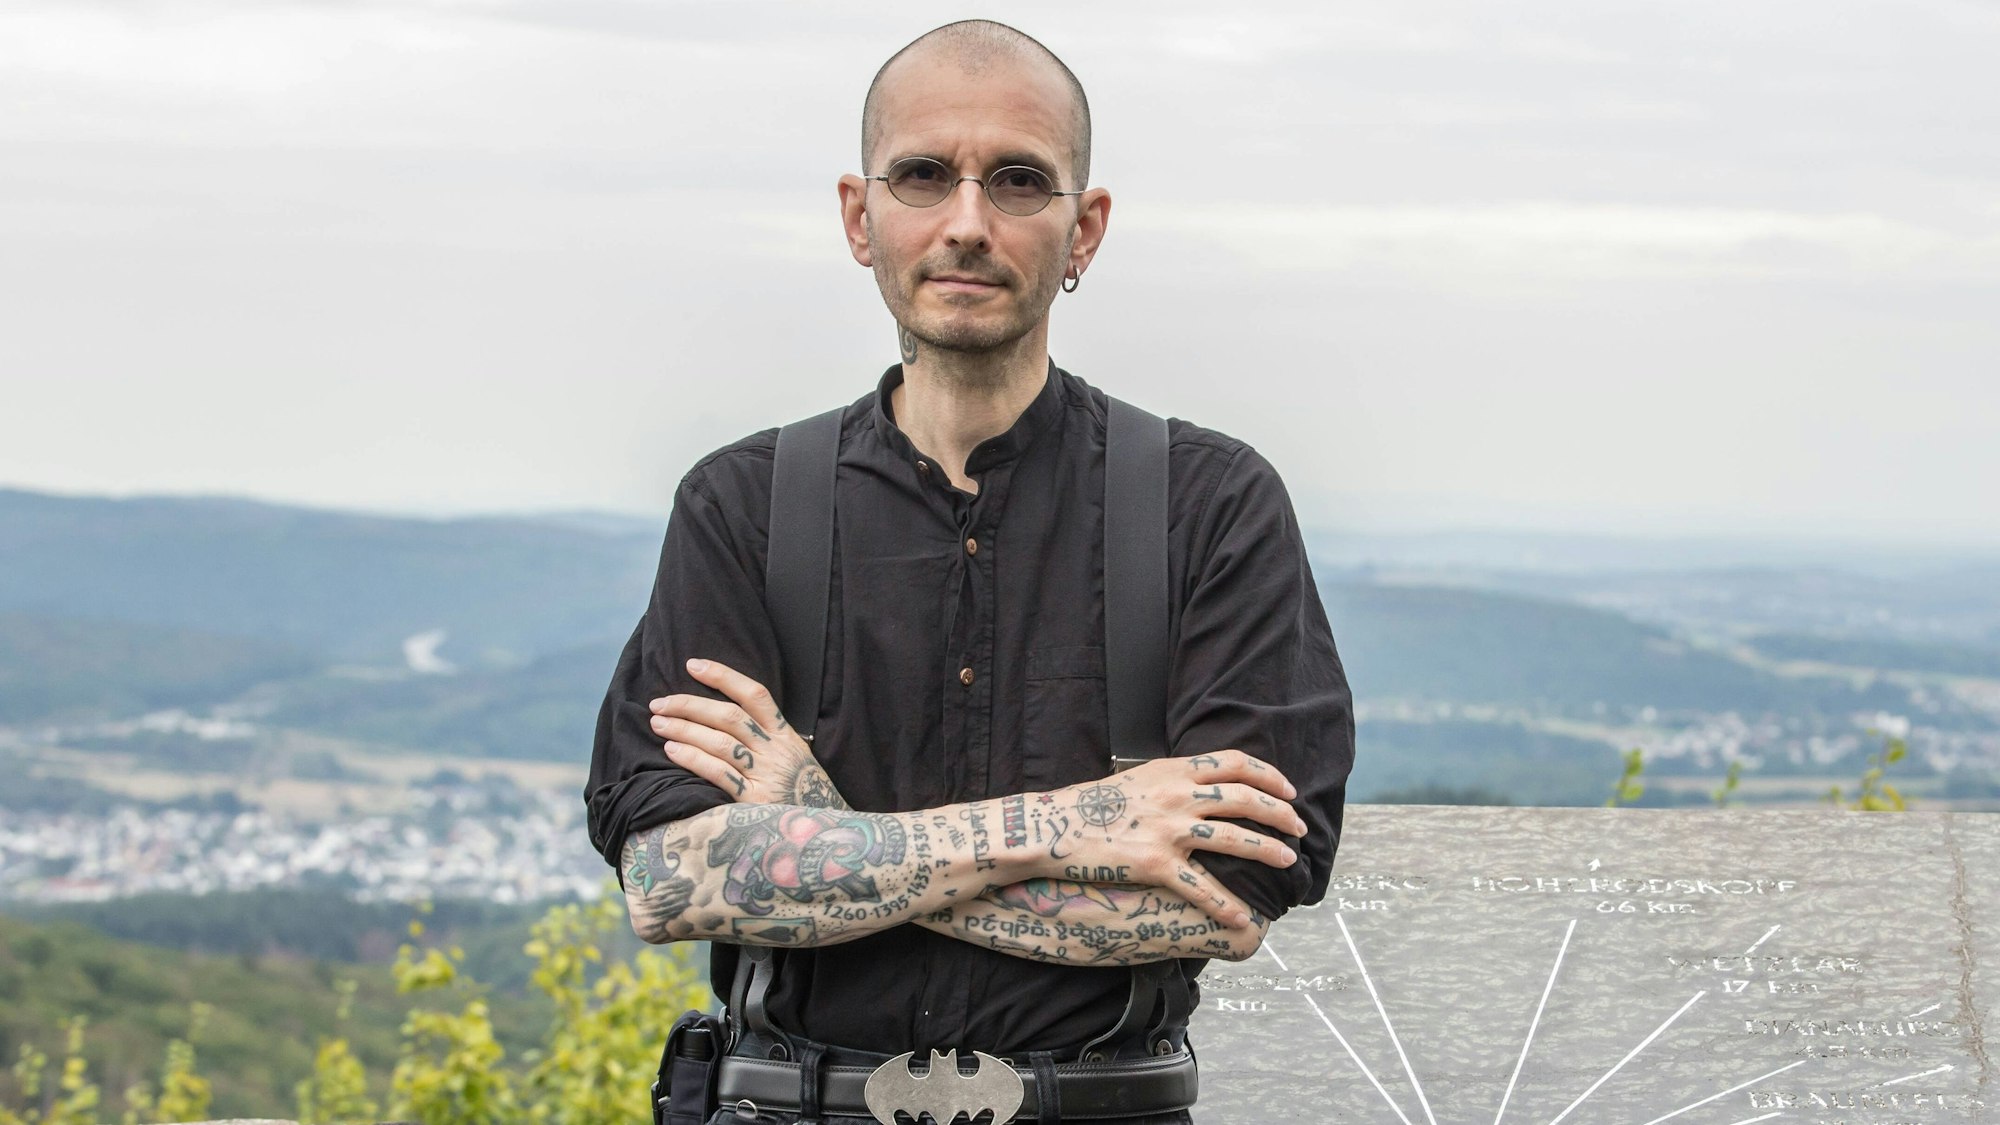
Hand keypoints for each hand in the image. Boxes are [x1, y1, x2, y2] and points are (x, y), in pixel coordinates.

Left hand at [649, 658, 849, 808]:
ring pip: (721, 742)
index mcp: (787, 736)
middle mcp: (777, 751)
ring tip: (658, 723)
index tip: (693, 665)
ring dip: (684, 729)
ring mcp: (767, 775)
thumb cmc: (803, 796)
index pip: (755, 695)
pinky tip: (672, 751)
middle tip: (659, 702)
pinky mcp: (756, 802)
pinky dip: (693, 759)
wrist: (823, 835)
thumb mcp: (795, 760)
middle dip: (690, 705)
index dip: (723, 676)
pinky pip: (719, 774)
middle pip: (730, 717)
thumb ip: (768, 741)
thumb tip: (725, 720)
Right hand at [1041, 750, 1304, 927]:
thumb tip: (1202, 784)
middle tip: (1298, 828)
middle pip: (1245, 798)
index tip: (1288, 790)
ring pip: (1235, 838)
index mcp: (1173, 770)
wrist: (1052, 827)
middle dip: (1280, 813)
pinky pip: (1201, 887)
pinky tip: (1243, 918)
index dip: (1269, 775)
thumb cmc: (1091, 805)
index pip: (1235, 762)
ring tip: (1289, 862)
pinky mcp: (1155, 864)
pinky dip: (1226, 905)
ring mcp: (1167, 830)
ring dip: (1268, 851)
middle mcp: (1176, 795)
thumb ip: (1173, 780)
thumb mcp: (1137, 778)